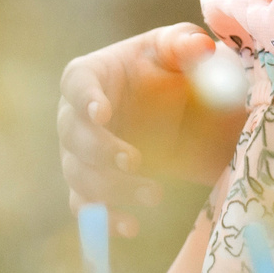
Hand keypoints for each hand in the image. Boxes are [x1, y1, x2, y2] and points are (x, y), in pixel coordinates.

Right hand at [56, 23, 242, 234]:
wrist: (177, 110)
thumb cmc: (170, 70)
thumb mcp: (179, 51)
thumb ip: (186, 45)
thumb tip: (201, 47)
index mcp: (90, 75)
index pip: (76, 84)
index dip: (84, 98)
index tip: (102, 112)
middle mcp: (75, 115)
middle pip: (72, 136)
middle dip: (101, 152)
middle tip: (136, 161)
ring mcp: (80, 154)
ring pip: (79, 176)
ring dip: (111, 190)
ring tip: (155, 194)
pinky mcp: (92, 184)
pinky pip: (86, 206)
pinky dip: (104, 220)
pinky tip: (132, 227)